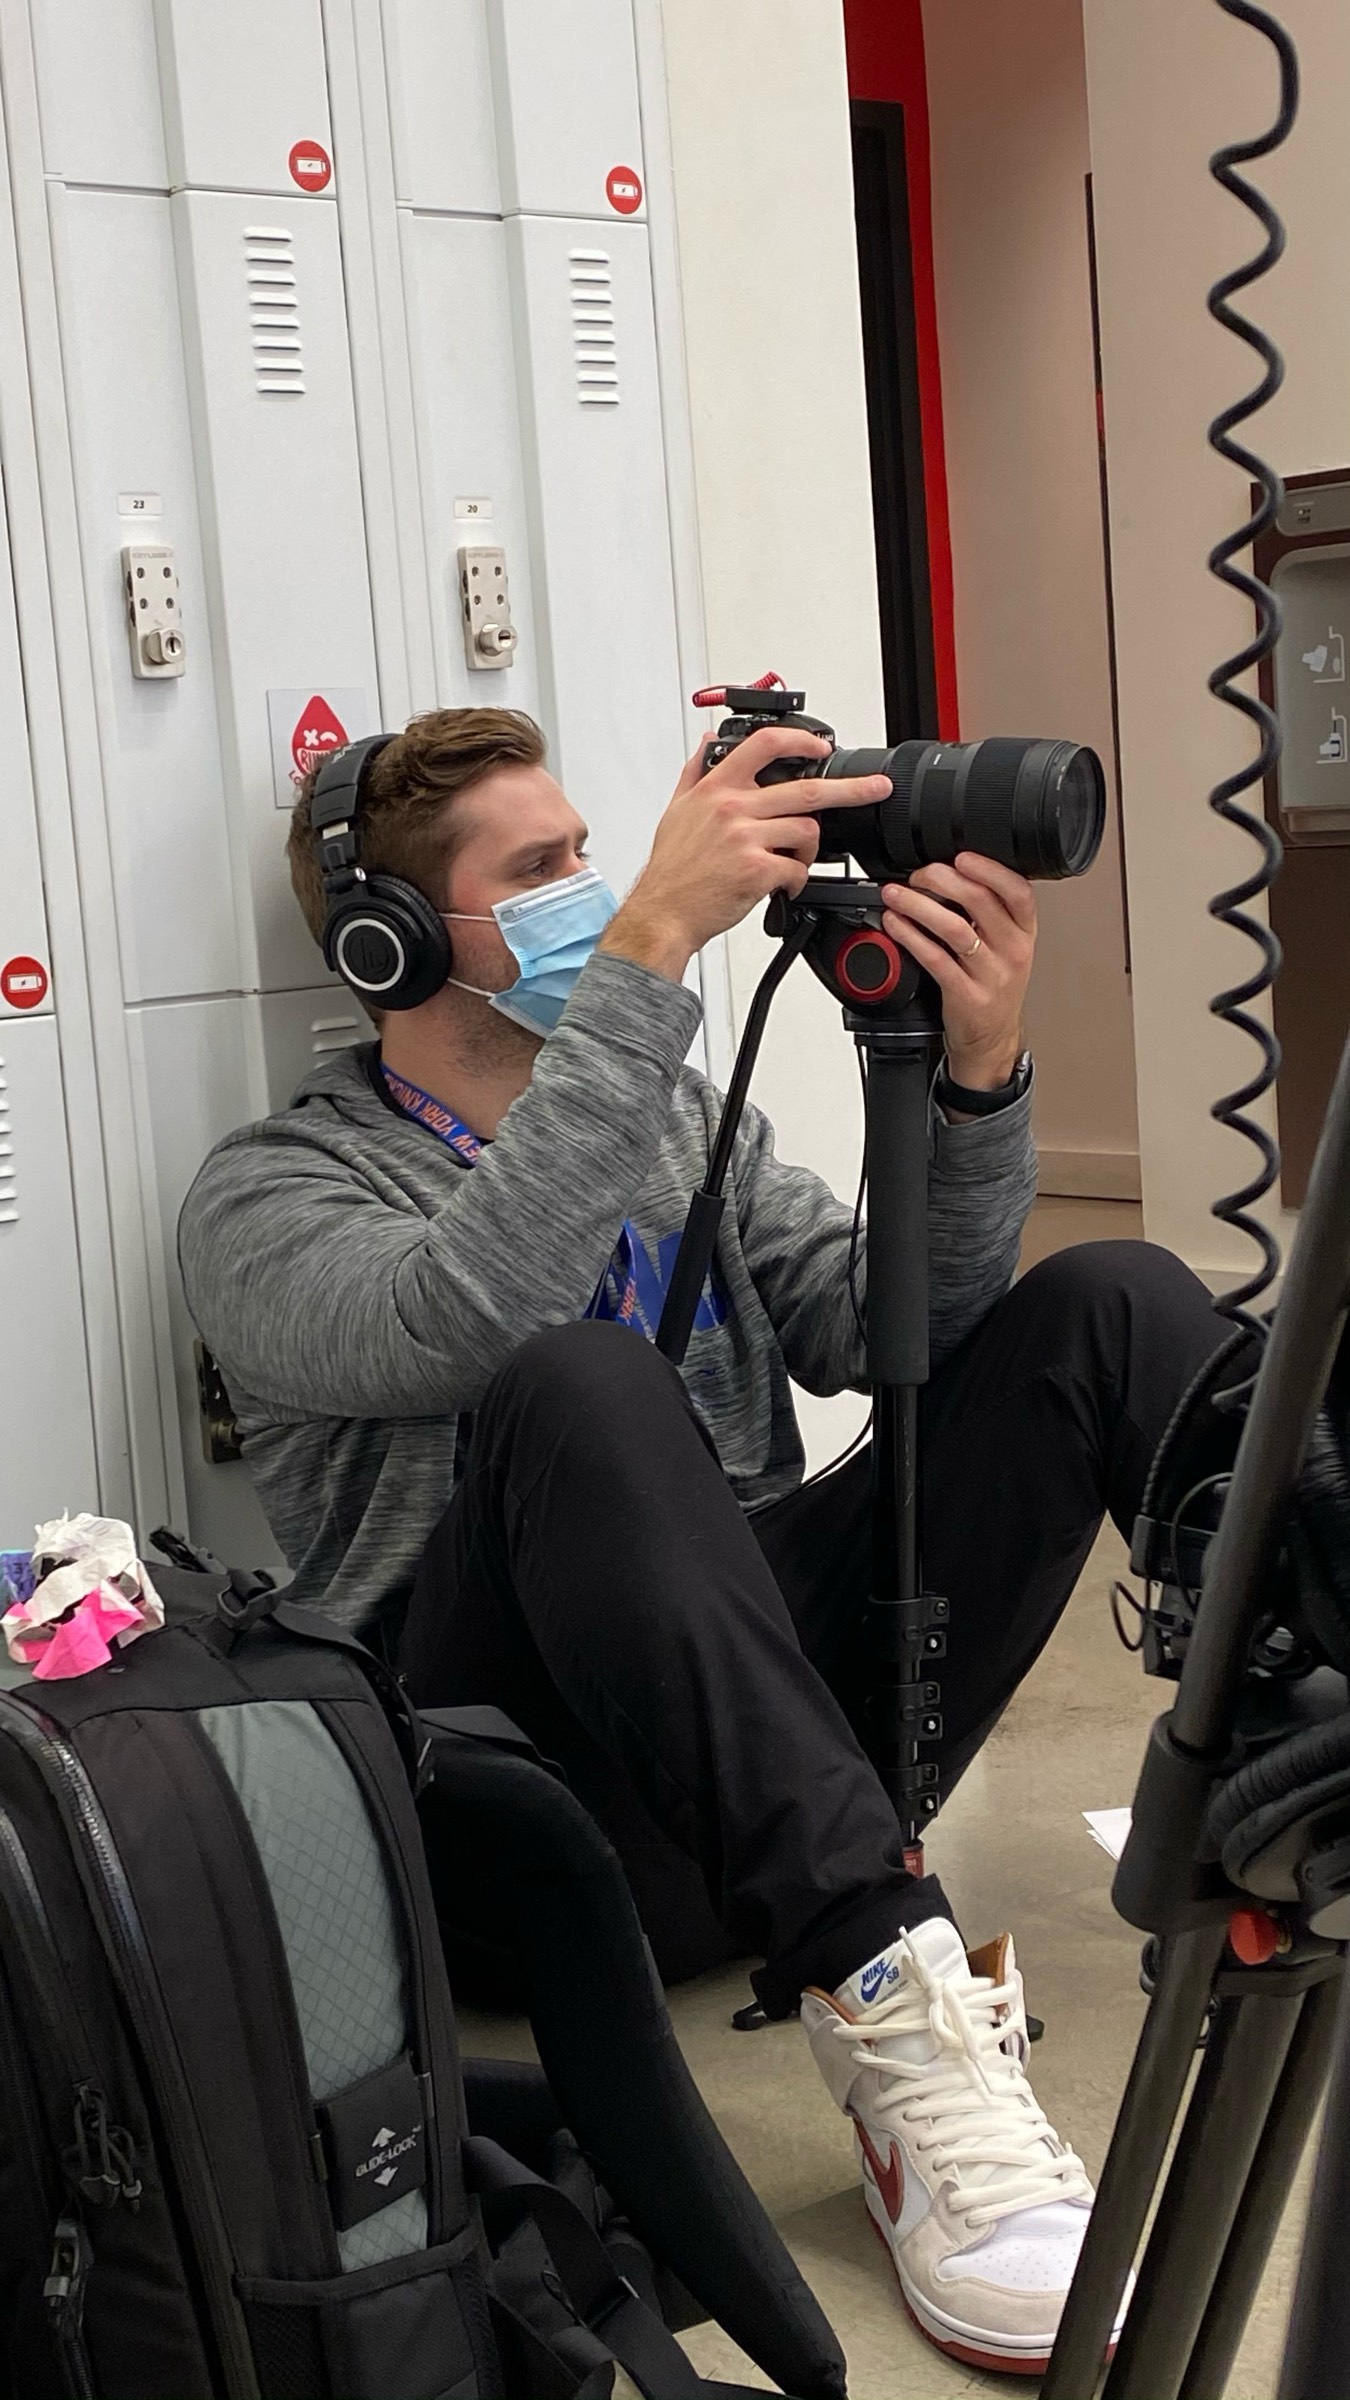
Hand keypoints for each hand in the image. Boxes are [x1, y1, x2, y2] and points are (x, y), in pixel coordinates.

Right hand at [600, 729, 891, 981]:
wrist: (663, 913)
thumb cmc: (672, 869)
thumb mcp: (676, 809)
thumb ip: (695, 771)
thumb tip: (707, 742)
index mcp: (717, 787)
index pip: (765, 744)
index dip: (802, 740)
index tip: (823, 746)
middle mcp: (732, 807)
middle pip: (808, 788)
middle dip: (852, 788)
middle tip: (876, 789)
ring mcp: (746, 838)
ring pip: (807, 831)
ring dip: (809, 850)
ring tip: (793, 862)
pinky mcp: (757, 871)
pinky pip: (797, 870)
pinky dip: (797, 880)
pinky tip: (783, 886)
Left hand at [879, 854, 1036, 1090]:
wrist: (992, 1038)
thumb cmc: (995, 986)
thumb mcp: (1007, 946)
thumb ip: (989, 912)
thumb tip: (950, 873)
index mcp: (1024, 932)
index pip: (1018, 892)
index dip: (990, 869)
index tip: (961, 857)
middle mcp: (1012, 951)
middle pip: (981, 902)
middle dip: (943, 880)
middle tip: (919, 874)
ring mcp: (991, 975)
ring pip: (954, 929)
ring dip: (919, 906)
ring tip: (896, 894)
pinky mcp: (967, 995)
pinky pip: (936, 959)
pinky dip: (911, 936)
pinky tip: (896, 924)